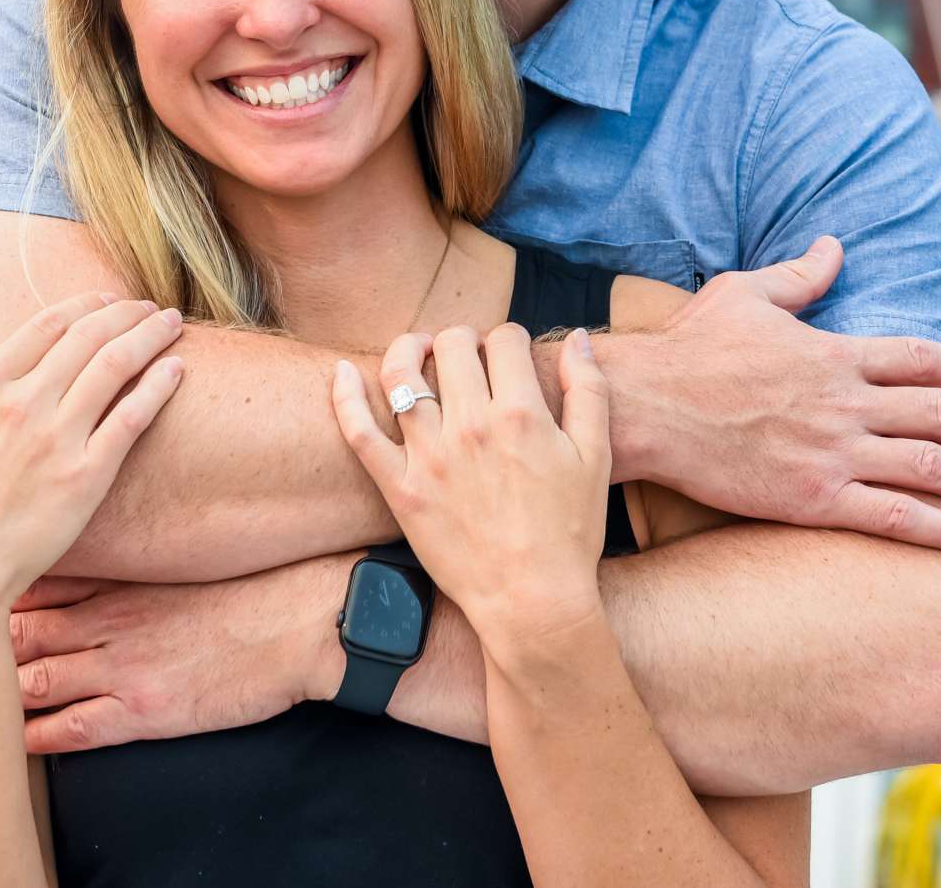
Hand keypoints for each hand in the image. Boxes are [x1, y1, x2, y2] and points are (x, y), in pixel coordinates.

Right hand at [0, 294, 185, 620]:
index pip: (44, 325)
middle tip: (147, 306)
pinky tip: (176, 368)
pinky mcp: (87, 474)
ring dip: (149, 335)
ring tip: (171, 322)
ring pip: (116, 365)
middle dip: (124, 313)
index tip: (106, 300)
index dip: (82, 305)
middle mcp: (22, 402)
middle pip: (88, 336)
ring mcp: (57, 436)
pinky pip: (134, 416)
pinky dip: (159, 385)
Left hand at [8, 560, 348, 753]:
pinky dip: (36, 734)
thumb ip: (141, 558)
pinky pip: (74, 727)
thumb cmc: (257, 587)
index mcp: (124, 581)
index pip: (40, 583)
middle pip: (24, 629)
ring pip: (37, 678)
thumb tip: (101, 550)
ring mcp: (125, 665)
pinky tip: (13, 740)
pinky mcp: (144, 709)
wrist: (305, 621)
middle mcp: (112, 620)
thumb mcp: (189, 558)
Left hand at [330, 325, 609, 648]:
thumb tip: (577, 338)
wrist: (532, 601)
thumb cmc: (570, 532)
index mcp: (521, 414)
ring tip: (419, 348)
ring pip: (403, 374)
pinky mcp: (399, 488)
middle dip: (464, 339)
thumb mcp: (595, 456)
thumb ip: (589, 390)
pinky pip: (359, 431)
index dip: (510, 339)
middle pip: (453, 346)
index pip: (505, 340)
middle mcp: (471, 426)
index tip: (510, 353)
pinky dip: (345, 395)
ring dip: (410, 348)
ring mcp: (429, 456)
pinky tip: (345, 371)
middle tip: (469, 354)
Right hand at [612, 237, 940, 553]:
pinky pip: (893, 517)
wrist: (647, 407)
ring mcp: (834, 453)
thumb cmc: (690, 349)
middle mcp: (847, 403)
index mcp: (836, 353)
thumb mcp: (746, 294)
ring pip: (930, 467)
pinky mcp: (814, 499)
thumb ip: (800, 275)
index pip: (922, 358)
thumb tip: (833, 245)